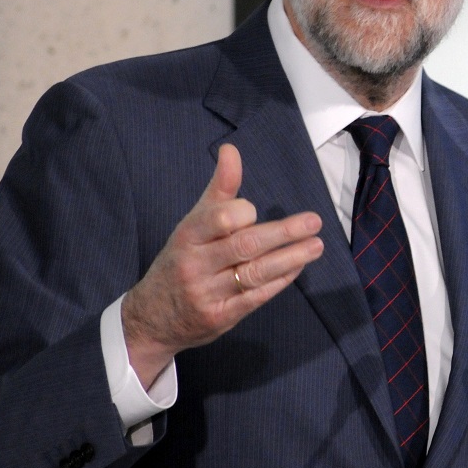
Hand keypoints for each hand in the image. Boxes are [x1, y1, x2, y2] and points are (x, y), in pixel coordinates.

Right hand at [121, 143, 323, 386]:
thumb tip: (231, 150)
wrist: (151, 317)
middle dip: (283, 233)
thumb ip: (219, 190)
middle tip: (314, 221)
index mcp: (188, 236)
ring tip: (316, 245)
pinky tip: (298, 267)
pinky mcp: (221, 316)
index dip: (243, 213)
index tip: (255, 210)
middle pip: (245, 245)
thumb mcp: (192, 223)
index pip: (221, 220)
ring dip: (290, 258)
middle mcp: (196, 264)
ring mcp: (208, 293)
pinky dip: (280, 281)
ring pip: (255, 273)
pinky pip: (256, 297)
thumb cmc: (181, 260)